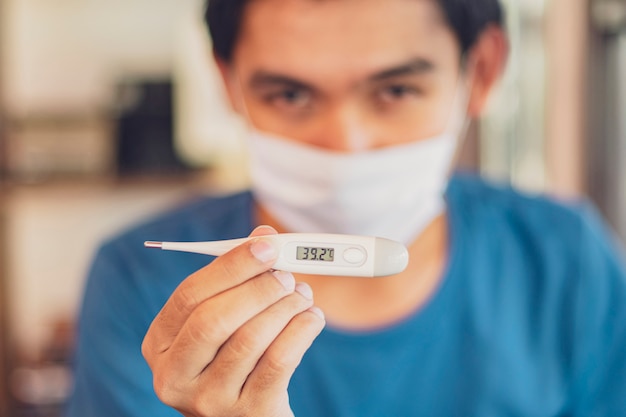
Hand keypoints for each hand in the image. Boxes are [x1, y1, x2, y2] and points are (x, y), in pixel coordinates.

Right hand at [142, 226, 325, 416]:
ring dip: (285, 307)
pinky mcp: (247, 413)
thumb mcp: (224, 321)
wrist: (250, 412)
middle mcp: (174, 376)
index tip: (267, 246)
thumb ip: (237, 279)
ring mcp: (208, 401)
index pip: (189, 295)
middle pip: (213, 319)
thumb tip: (265, 238)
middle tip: (287, 275)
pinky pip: (279, 361)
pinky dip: (302, 330)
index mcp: (160, 344)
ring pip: (250, 339)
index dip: (231, 266)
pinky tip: (312, 318)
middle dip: (258, 289)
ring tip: (302, 295)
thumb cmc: (236, 356)